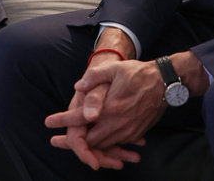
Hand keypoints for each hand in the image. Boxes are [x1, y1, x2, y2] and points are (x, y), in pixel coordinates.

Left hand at [46, 52, 163, 169]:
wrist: (164, 83)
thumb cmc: (138, 73)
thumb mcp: (114, 69)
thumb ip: (94, 77)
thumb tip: (78, 86)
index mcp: (109, 108)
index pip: (80, 118)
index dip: (63, 121)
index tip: (49, 123)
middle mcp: (118, 123)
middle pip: (90, 140)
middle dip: (73, 141)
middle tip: (58, 140)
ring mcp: (128, 130)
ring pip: (103, 145)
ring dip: (89, 145)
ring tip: (76, 143)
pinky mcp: (136, 133)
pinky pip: (117, 144)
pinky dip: (106, 145)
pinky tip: (99, 140)